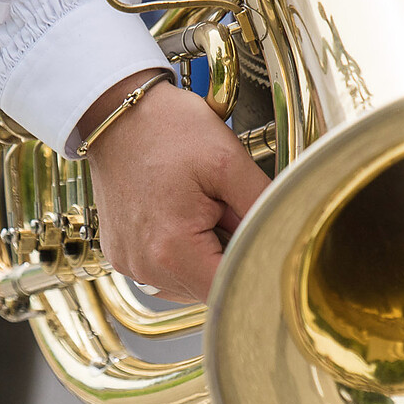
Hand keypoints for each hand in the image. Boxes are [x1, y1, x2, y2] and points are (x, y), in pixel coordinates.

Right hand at [79, 71, 269, 303]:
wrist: (116, 113)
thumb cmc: (167, 128)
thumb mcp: (229, 161)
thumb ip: (263, 206)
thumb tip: (286, 237)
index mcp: (171, 249)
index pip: (229, 289)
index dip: (253, 266)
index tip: (261, 238)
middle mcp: (144, 266)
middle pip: (209, 287)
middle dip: (228, 253)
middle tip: (225, 207)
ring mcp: (129, 263)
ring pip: (189, 280)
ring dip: (205, 253)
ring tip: (200, 207)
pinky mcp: (121, 254)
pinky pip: (165, 268)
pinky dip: (182, 249)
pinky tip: (180, 213)